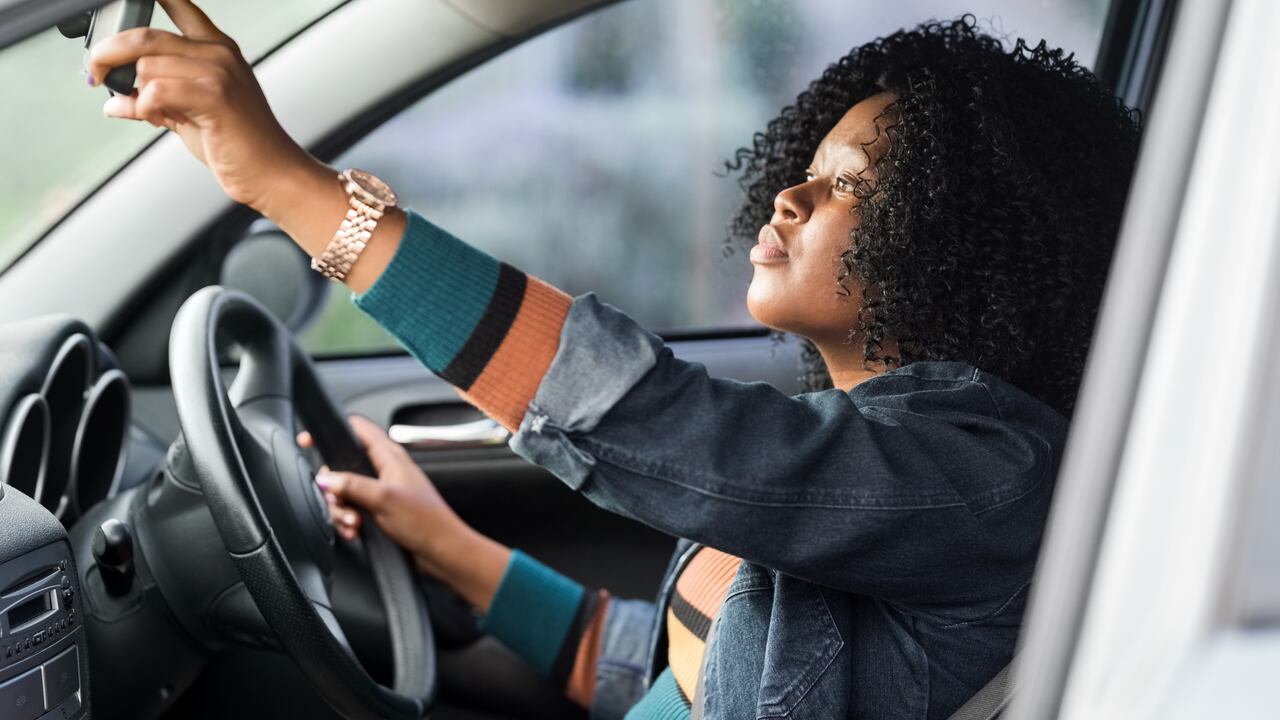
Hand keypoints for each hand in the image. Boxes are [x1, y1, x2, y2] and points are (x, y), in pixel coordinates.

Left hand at [88, 0, 322, 214]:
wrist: (271, 173)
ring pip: (147, 67)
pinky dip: (145, 108)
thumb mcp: (187, 116)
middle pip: (145, 36)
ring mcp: (218, 72)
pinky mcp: (214, 95)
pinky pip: (156, 91)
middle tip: (97, 75)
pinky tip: (156, 120)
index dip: (153, 0)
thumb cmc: (236, 145)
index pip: (179, 5)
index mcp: (216, 50)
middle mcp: (218, 54)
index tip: (121, 5)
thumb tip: (113, 99)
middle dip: (108, 55)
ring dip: (136, 93)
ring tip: (150, 113)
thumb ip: (154, 99)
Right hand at [301, 416, 512, 610]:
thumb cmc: (425, 522)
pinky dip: (347, 522)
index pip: (356, 430)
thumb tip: (324, 478)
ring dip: (341, 510)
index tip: (307, 443)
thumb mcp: (384, 498)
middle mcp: (383, 470)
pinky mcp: (377, 511)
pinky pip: (350, 511)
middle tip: (340, 504)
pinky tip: (354, 532)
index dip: (331, 432)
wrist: (441, 551)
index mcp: (389, 456)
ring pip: (343, 492)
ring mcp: (379, 491)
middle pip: (340, 467)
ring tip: (354, 524)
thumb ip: (351, 485)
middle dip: (333, 488)